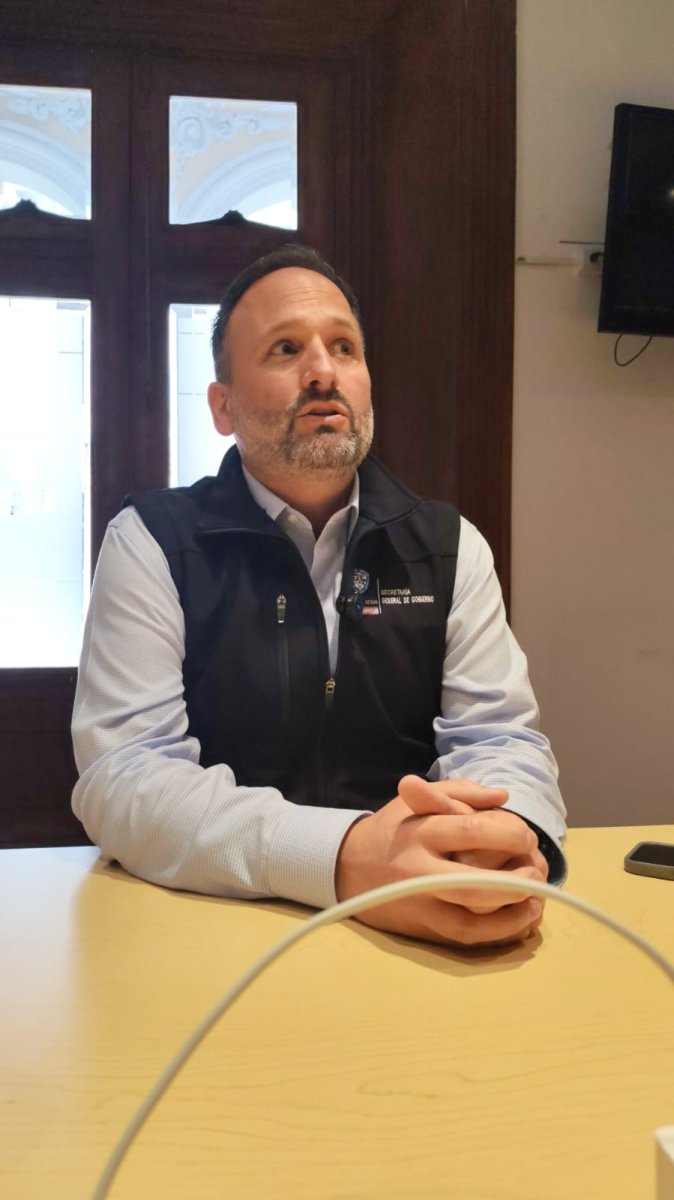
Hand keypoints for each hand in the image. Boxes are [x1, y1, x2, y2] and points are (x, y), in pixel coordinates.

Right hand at [335, 775, 545, 947]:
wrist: (348, 866)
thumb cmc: (395, 828)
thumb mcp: (420, 799)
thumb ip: (462, 792)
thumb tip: (502, 796)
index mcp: (421, 830)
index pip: (472, 831)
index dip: (509, 835)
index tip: (527, 837)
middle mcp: (420, 869)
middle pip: (473, 883)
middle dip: (515, 881)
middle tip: (536, 873)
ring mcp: (421, 902)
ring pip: (472, 918)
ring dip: (513, 914)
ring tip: (536, 901)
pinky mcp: (422, 927)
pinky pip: (465, 937)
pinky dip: (498, 933)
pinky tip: (520, 920)